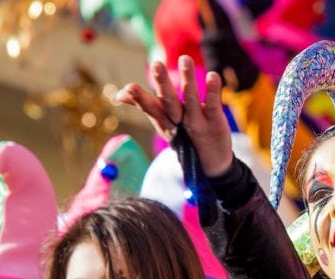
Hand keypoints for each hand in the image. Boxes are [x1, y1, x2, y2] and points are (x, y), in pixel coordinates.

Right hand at [116, 56, 233, 175]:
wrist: (211, 164)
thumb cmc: (184, 138)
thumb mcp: (163, 123)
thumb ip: (144, 105)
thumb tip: (119, 94)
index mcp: (164, 121)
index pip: (150, 108)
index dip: (139, 99)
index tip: (129, 88)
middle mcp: (179, 122)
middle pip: (169, 102)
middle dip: (162, 84)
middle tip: (155, 64)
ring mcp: (197, 123)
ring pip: (191, 99)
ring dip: (188, 79)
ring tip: (185, 58)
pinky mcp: (215, 123)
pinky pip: (213, 105)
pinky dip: (212, 91)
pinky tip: (213, 75)